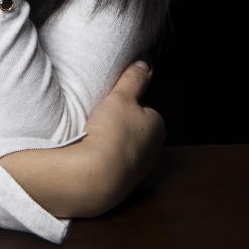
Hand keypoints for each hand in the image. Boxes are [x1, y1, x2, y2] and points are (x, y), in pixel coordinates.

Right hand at [0, 61, 164, 219]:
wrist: (93, 177)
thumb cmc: (111, 135)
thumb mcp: (121, 96)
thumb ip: (134, 78)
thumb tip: (145, 62)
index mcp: (159, 127)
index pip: (145, 108)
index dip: (127, 102)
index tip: (112, 101)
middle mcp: (154, 152)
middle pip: (135, 130)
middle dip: (120, 124)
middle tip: (100, 117)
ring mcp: (137, 172)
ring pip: (123, 149)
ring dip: (110, 142)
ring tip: (92, 135)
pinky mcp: (120, 186)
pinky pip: (111, 166)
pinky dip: (102, 160)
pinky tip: (89, 154)